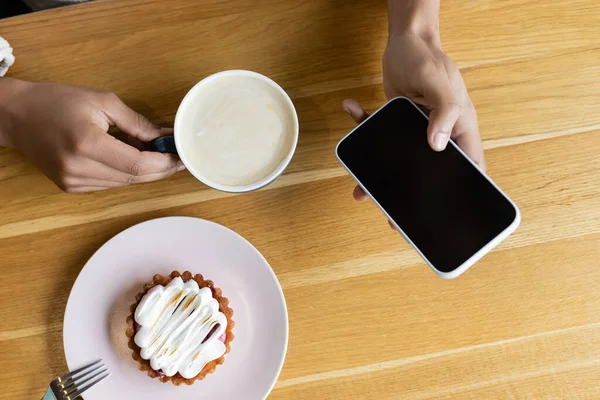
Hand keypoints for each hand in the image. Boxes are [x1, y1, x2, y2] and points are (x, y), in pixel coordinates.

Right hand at [0, 79, 182, 192]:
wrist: (15, 116)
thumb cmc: (56, 101)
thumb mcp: (102, 102)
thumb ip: (137, 123)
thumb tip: (166, 137)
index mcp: (87, 145)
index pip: (138, 165)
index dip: (164, 164)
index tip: (180, 156)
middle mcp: (79, 170)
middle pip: (134, 179)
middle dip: (160, 169)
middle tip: (177, 158)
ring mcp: (73, 182)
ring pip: (124, 184)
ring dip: (145, 172)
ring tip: (158, 155)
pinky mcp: (71, 188)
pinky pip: (109, 184)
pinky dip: (126, 174)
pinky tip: (132, 160)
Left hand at [343, 30, 483, 203]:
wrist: (405, 39)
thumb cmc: (428, 59)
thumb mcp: (439, 83)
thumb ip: (444, 113)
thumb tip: (436, 145)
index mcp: (459, 130)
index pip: (469, 167)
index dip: (463, 192)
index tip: (448, 216)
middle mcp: (439, 135)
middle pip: (429, 172)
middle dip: (412, 195)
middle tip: (394, 217)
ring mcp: (415, 131)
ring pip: (400, 161)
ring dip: (380, 175)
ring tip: (361, 191)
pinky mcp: (395, 122)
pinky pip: (377, 132)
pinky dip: (362, 127)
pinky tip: (350, 112)